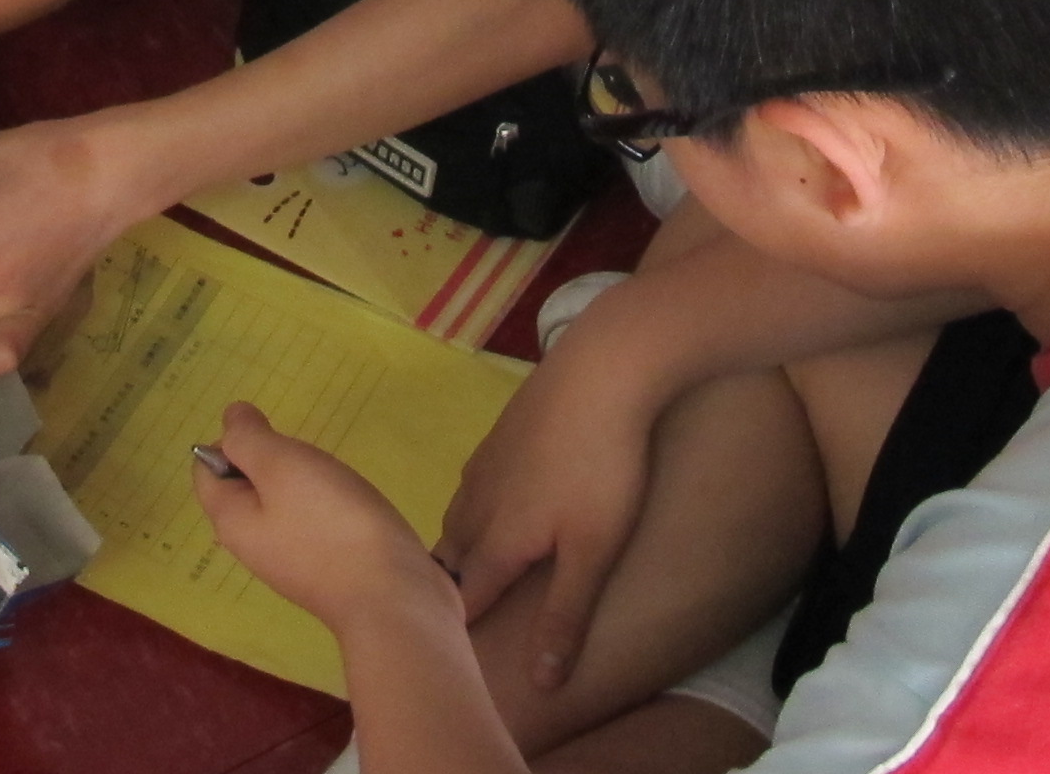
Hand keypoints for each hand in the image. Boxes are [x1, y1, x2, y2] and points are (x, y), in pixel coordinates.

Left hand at [197, 402, 457, 633]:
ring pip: (279, 505)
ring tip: (332, 478)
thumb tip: (231, 419)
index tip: (273, 436)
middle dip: (270, 460)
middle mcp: (251, 546)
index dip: (230, 440)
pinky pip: (310, 525)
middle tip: (306, 457)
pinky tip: (350, 506)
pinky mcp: (324, 571)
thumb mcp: (281, 465)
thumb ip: (249, 438)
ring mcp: (288, 563)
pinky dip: (325, 507)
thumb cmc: (331, 523)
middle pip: (243, 487)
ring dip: (301, 482)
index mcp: (230, 521)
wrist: (392, 597)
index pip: (205, 470)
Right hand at [431, 321, 666, 686]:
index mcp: (497, 539)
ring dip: (458, 546)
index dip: (458, 627)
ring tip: (466, 569)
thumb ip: (565, 615)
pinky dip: (474, 508)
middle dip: (449, 587)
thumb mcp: (594, 551)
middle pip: (451, 556)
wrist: (602, 368)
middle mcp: (478, 503)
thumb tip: (539, 681)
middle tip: (450, 615)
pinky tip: (493, 504)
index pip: (465, 598)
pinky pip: (473, 484)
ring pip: (457, 516)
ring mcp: (485, 462)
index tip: (447, 652)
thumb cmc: (602, 467)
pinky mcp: (500, 432)